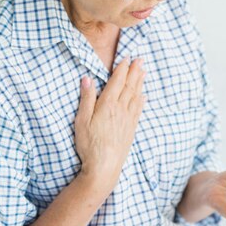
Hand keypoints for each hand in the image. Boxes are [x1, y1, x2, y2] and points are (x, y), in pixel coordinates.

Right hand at [74, 57, 145, 195]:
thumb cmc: (89, 145)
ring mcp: (128, 119)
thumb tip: (87, 79)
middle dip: (135, 71)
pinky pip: (138, 110)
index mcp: (108, 104)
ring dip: (140, 82)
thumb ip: (86, 99)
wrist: (104, 167)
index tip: (127, 58)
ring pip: (136, 95)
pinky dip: (141, 100)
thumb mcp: (81, 120)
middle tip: (140, 59)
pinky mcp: (131, 129)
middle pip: (129, 86)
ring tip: (144, 71)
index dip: (122, 69)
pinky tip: (143, 96)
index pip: (117, 81)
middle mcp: (121, 109)